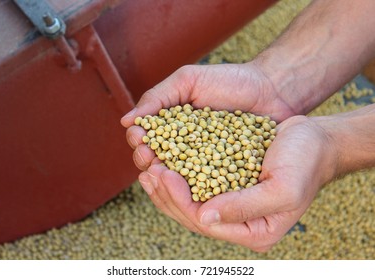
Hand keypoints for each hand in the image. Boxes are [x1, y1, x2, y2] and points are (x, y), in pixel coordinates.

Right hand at [121, 63, 296, 171]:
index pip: (147, 142)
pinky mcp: (225, 176)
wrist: (272, 90)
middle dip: (150, 164)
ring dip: (169, 181)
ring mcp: (205, 165)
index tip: (141, 141)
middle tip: (150, 161)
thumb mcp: (189, 80)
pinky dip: (197, 188)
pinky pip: (208, 186)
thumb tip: (126, 121)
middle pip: (159, 164)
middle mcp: (185, 150)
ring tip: (165, 175)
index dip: (140, 144)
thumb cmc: (230, 80)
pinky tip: (192, 189)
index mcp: (172, 129)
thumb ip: (158, 97)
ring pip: (180, 180)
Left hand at [129, 115, 336, 251]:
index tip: (163, 173)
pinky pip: (196, 184)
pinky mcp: (227, 186)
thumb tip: (204, 217)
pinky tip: (164, 162)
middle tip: (148, 168)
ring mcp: (231, 204)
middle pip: (191, 215)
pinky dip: (179, 174)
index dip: (179, 200)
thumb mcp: (282, 189)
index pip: (205, 222)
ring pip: (188, 201)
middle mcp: (239, 222)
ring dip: (166, 185)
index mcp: (254, 231)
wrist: (315, 141)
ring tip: (148, 165)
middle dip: (166, 193)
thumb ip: (245, 207)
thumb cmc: (305, 163)